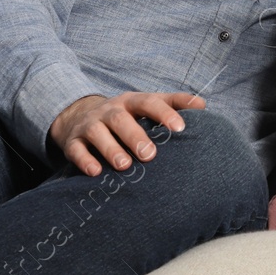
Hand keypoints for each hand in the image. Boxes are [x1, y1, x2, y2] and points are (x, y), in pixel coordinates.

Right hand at [49, 91, 205, 176]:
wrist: (80, 116)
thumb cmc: (126, 115)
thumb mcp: (147, 104)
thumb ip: (174, 103)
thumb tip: (202, 105)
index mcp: (131, 101)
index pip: (149, 102)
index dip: (165, 113)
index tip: (180, 127)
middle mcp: (110, 111)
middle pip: (121, 119)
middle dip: (135, 136)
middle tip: (150, 155)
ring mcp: (90, 125)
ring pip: (98, 133)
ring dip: (111, 149)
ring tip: (125, 165)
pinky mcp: (73, 141)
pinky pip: (76, 150)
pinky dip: (84, 160)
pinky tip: (96, 172)